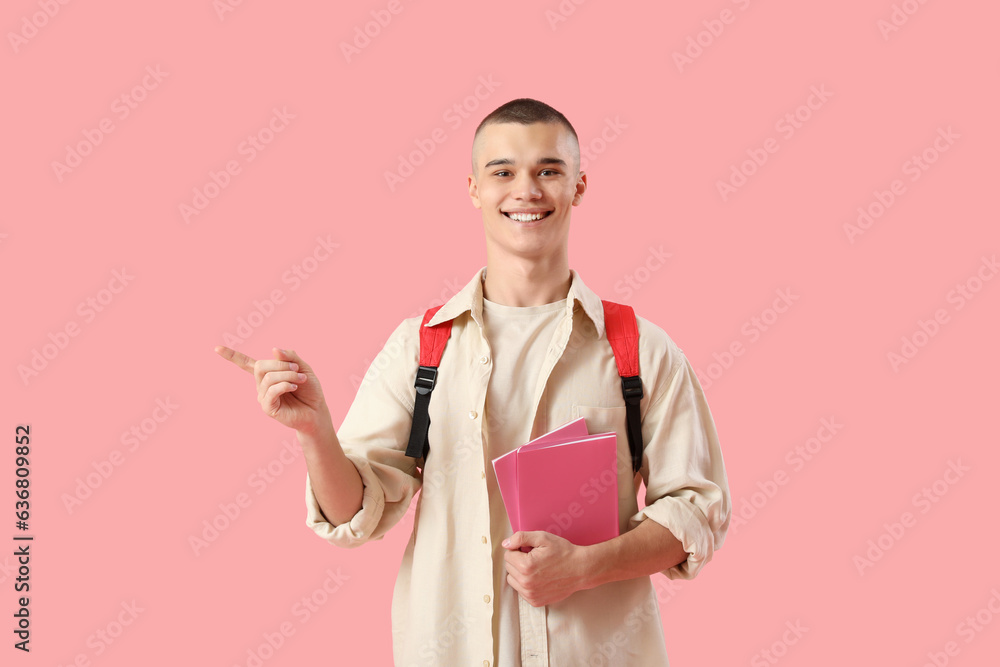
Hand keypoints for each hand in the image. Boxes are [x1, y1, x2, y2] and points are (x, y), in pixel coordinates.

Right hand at [214, 345, 331, 434]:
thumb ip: (290, 357)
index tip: (216, 348)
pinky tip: (294, 387)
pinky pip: (271, 391)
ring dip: (288, 375)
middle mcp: (261, 384)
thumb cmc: (309, 389)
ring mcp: (263, 396)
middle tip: (297, 370)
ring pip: (268, 378)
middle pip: (260, 366)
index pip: (245, 363)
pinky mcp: (268, 408)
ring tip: (301, 380)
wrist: (316, 410)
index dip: (231, 356)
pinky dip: (284, 385)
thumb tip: (273, 349)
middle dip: (280, 364)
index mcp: (267, 374)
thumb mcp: (303, 368)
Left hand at [501, 531, 588, 606]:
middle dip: (518, 560)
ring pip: (512, 580)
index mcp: (526, 566)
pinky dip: (526, 584)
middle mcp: (526, 583)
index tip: (529, 549)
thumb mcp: (543, 537)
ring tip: (536, 568)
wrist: (581, 569)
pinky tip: (539, 578)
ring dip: (519, 573)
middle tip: (534, 558)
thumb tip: (505, 544)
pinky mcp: (535, 601)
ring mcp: (530, 594)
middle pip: (509, 567)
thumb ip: (521, 538)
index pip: (508, 555)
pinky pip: (521, 591)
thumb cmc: (563, 552)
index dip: (518, 549)